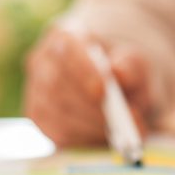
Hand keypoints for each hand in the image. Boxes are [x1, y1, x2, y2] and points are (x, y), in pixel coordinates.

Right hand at [24, 27, 151, 147]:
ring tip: (125, 131)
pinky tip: (105, 136)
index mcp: (66, 36)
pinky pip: (56, 134)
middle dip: (93, 109)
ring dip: (92, 127)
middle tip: (129, 121)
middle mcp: (43, 61)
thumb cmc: (124, 66)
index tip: (103, 91)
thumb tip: (119, 73)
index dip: (81, 70)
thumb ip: (132, 65)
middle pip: (57, 86)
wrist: (116, 81)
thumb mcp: (138, 60)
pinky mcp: (40, 119)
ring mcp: (37, 91)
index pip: (66, 48)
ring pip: (55, 114)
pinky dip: (84, 139)